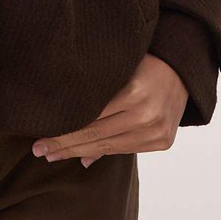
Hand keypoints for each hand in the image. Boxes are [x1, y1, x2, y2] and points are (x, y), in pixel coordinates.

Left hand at [31, 53, 189, 168]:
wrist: (182, 70)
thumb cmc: (141, 62)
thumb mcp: (118, 69)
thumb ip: (95, 94)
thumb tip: (68, 115)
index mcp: (133, 92)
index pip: (89, 117)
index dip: (62, 131)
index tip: (38, 139)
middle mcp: (146, 114)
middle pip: (95, 134)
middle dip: (64, 145)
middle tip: (38, 151)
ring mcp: (156, 131)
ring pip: (108, 146)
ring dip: (78, 152)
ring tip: (52, 155)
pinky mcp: (163, 141)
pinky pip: (124, 150)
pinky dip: (102, 152)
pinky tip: (82, 156)